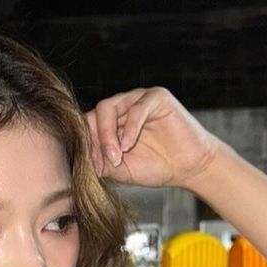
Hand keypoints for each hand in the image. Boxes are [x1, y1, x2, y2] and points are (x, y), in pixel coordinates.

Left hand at [84, 87, 222, 188]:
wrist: (188, 168)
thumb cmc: (156, 167)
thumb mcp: (120, 170)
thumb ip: (100, 162)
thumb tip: (78, 160)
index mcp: (110, 122)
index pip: (86, 125)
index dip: (85, 145)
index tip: (93, 168)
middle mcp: (121, 106)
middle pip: (93, 115)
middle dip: (95, 140)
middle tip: (106, 162)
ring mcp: (137, 99)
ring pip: (109, 107)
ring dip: (108, 134)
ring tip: (117, 155)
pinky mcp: (156, 97)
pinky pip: (136, 107)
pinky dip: (129, 127)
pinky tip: (129, 145)